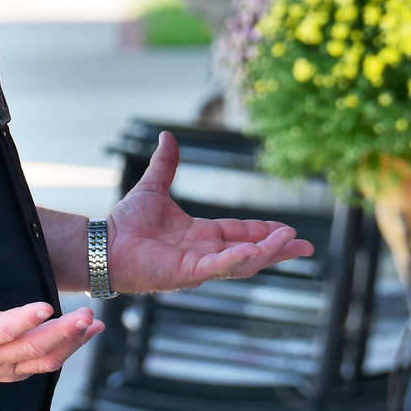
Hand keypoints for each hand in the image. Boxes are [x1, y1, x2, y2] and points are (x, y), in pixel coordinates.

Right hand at [0, 258, 101, 383]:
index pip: (2, 330)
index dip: (25, 320)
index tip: (48, 306)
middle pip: (33, 350)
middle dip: (63, 333)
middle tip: (87, 314)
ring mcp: (4, 370)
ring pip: (45, 361)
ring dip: (72, 343)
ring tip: (94, 323)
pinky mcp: (13, 372)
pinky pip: (45, 364)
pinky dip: (69, 349)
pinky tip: (89, 333)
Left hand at [105, 131, 314, 292]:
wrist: (104, 243)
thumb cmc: (126, 222)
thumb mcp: (154, 188)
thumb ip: (166, 165)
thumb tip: (167, 136)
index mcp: (201, 236)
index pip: (241, 233)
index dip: (264, 232)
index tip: (287, 229)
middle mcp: (204, 253)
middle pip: (251, 253)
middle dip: (279, 249)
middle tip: (306, 248)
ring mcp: (198, 266)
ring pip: (243, 263)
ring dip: (268, 253)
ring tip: (290, 242)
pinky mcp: (187, 274)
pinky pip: (219, 267)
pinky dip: (239, 259)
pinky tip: (257, 252)